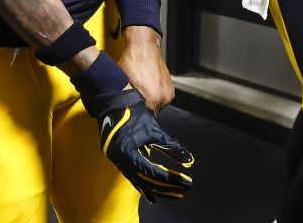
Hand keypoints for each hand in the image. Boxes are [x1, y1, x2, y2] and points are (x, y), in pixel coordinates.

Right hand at [84, 87, 194, 203]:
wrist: (113, 104)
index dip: (171, 179)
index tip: (186, 184)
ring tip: (173, 195)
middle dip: (166, 188)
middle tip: (183, 192)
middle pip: (146, 181)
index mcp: (129, 153)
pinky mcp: (117, 160)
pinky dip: (143, 187)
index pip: (154, 172)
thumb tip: (189, 160)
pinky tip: (152, 197)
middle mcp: (121, 160)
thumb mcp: (155, 130)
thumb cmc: (134, 114)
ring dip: (156, 189)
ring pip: (139, 182)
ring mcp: (117, 161)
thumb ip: (172, 147)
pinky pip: (132, 177)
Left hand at [116, 27, 174, 112]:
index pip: (145, 117)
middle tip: (135, 101)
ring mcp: (169, 92)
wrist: (143, 46)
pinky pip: (162, 97)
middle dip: (144, 108)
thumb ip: (125, 100)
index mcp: (152, 99)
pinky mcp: (171, 86)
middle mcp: (163, 97)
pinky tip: (148, 87)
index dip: (137, 114)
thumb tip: (120, 110)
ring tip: (142, 92)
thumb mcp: (123, 83)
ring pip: (158, 105)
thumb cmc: (132, 62)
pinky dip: (156, 94)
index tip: (132, 111)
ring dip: (150, 101)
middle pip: (152, 112)